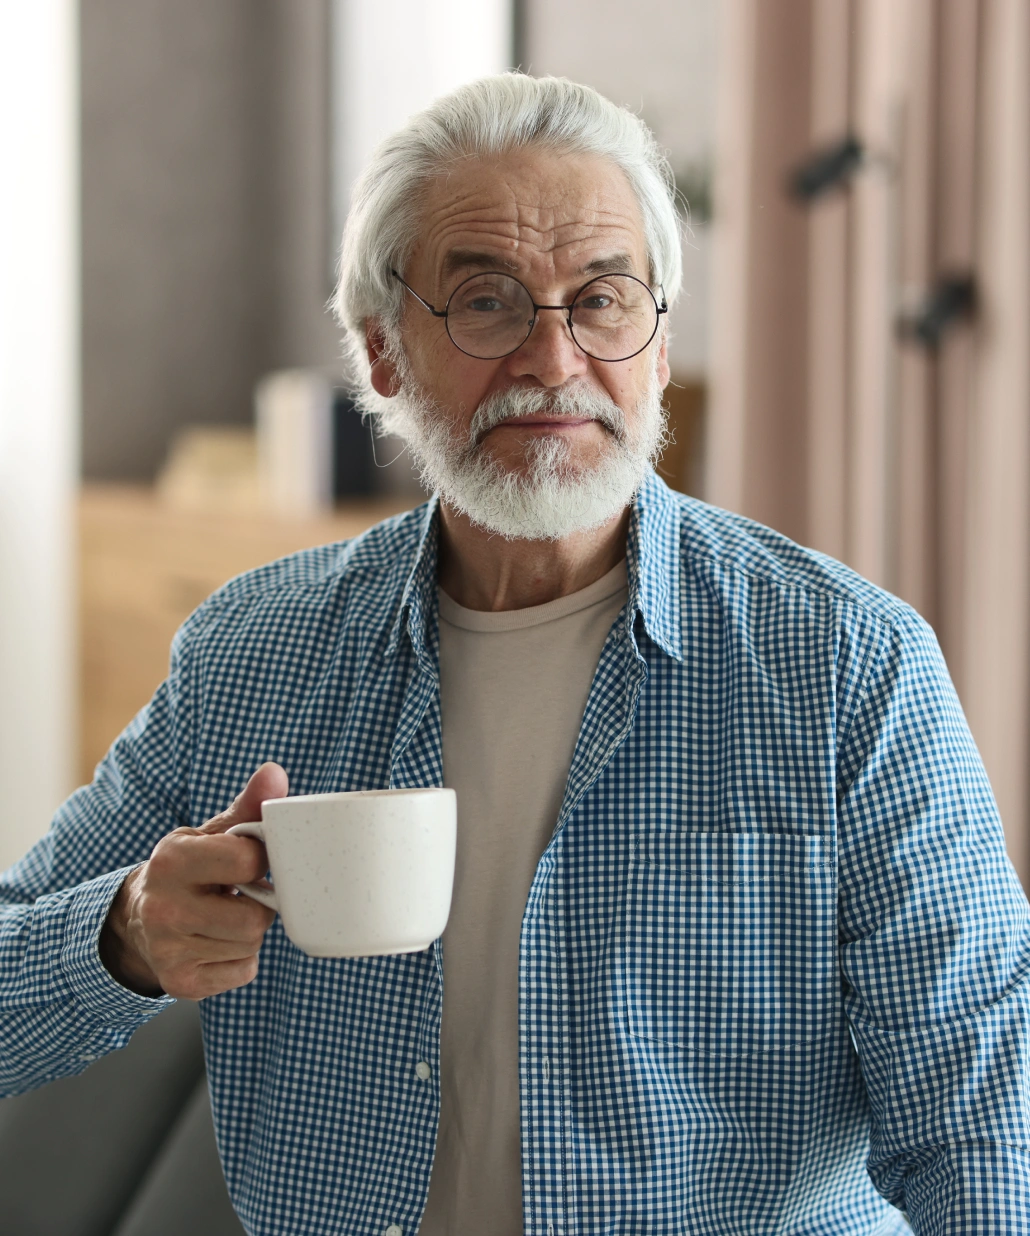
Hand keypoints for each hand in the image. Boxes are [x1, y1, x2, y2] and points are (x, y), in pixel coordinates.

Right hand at [99, 762, 288, 998]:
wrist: (138, 918)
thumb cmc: (188, 868)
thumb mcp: (210, 834)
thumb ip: (246, 807)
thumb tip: (275, 773)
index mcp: (173, 860)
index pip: (247, 861)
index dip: (261, 861)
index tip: (252, 861)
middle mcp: (164, 907)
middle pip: (255, 918)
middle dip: (259, 906)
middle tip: (242, 896)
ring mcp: (168, 949)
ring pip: (251, 945)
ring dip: (250, 932)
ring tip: (226, 916)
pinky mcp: (179, 982)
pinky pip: (244, 973)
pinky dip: (241, 960)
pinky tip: (219, 942)